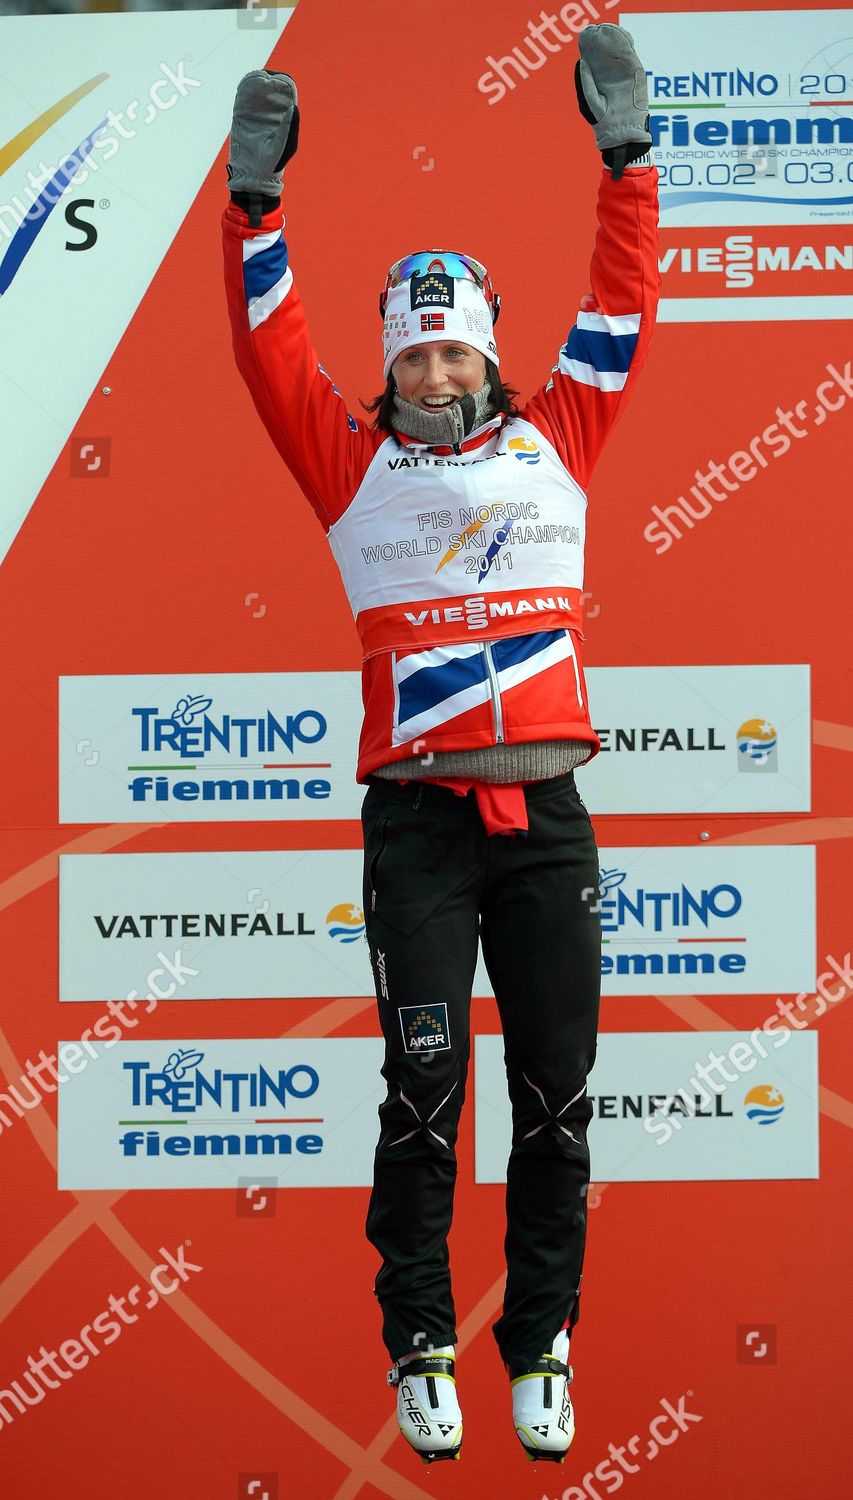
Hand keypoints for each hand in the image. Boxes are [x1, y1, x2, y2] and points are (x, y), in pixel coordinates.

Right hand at [227, 70, 299, 203]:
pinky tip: (246, 84)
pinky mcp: (241, 115)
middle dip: (268, 80)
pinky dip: (244, 88)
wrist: (252, 175)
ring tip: (257, 80)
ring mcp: (255, 112)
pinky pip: (242, 97)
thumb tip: (294, 107)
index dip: (283, 84)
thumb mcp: (283, 146)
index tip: (279, 82)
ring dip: (255, 81)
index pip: (286, 93)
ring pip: (256, 89)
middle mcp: (270, 112)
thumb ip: (288, 128)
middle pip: (270, 88)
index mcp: (284, 118)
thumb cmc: (272, 164)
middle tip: (265, 79)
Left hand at [574, 24, 650, 179]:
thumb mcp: (590, 103)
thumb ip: (586, 84)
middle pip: (606, 58)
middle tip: (601, 32)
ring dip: (617, 46)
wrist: (623, 136)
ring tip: (613, 33)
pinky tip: (625, 41)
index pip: (592, 64)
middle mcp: (609, 81)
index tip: (587, 39)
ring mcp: (623, 80)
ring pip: (620, 58)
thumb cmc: (603, 124)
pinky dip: (629, 51)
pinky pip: (632, 62)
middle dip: (604, 45)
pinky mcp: (636, 81)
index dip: (590, 51)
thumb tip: (581, 62)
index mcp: (596, 86)